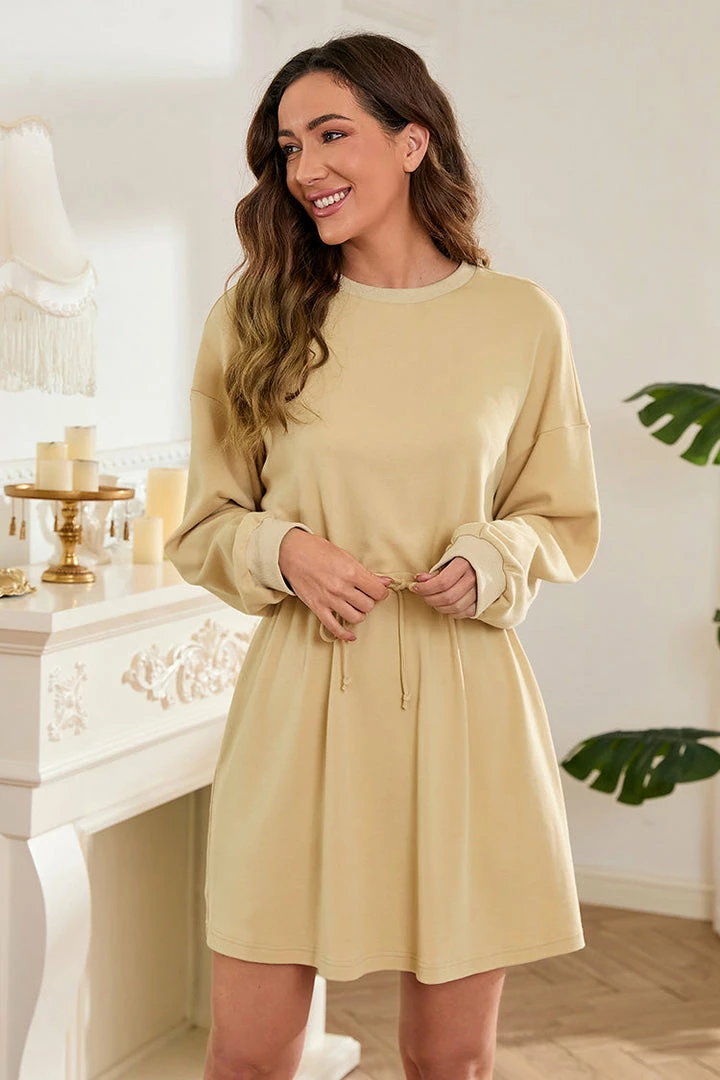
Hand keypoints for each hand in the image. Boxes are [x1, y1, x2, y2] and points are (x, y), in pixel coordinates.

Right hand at [278, 528, 392, 641]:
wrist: (291, 553)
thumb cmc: (317, 550)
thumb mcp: (346, 556)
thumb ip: (366, 572)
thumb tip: (385, 582)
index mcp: (351, 572)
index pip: (378, 592)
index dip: (382, 592)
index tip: (378, 591)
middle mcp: (341, 588)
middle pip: (368, 606)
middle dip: (369, 601)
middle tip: (364, 595)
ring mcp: (329, 599)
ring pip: (355, 617)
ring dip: (359, 613)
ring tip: (355, 606)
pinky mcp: (318, 607)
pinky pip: (334, 627)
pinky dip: (344, 634)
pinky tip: (351, 635)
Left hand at [411, 557, 476, 618]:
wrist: (486, 559)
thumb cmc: (464, 559)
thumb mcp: (449, 559)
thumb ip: (435, 571)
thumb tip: (419, 580)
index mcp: (465, 565)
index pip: (443, 582)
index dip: (426, 588)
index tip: (415, 587)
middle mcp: (474, 579)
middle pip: (448, 597)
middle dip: (430, 598)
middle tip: (422, 594)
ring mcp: (480, 592)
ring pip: (455, 607)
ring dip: (439, 607)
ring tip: (432, 599)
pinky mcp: (482, 602)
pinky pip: (464, 613)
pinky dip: (451, 612)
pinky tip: (444, 605)